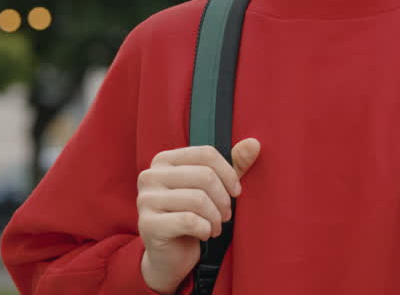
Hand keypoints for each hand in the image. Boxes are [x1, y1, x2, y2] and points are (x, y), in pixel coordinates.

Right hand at [137, 139, 260, 293]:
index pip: (206, 153)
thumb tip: (254, 144)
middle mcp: (150, 176)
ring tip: (216, 226)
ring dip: (215, 217)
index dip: (228, 173)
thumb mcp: (214, 188)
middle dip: (223, 199)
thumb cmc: (192, 216)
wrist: (171, 256)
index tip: (236, 191)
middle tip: (226, 215)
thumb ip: (234, 165)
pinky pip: (188, 221)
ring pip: (198, 199)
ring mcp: (145, 199)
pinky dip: (205, 229)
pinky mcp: (148, 223)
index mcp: (164, 160)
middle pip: (204, 176)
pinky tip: (204, 233)